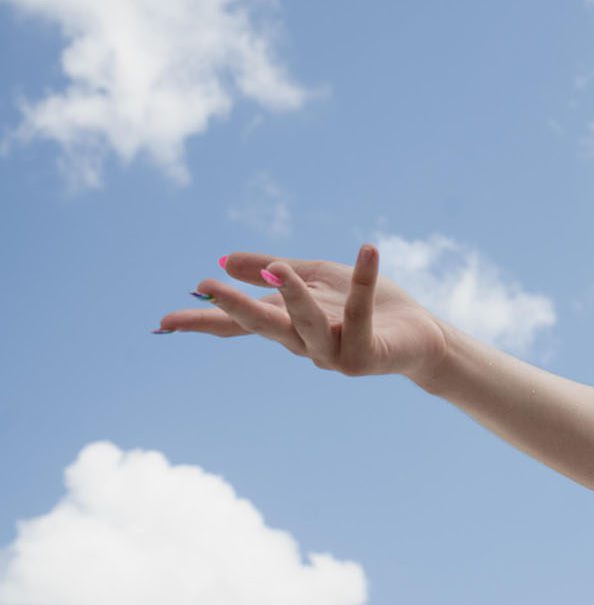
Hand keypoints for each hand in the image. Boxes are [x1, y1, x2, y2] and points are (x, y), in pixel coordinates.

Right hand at [157, 245, 449, 382]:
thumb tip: (223, 260)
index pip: (238, 325)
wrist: (420, 334)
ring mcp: (334, 353)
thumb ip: (273, 270)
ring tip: (282, 269)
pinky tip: (367, 249)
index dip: (203, 321)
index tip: (162, 322)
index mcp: (287, 324)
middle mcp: (304, 343)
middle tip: (207, 287)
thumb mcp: (316, 278)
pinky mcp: (366, 354)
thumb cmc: (370, 306)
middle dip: (235, 308)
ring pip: (307, 325)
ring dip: (294, 296)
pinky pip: (361, 313)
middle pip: (264, 327)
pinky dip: (364, 280)